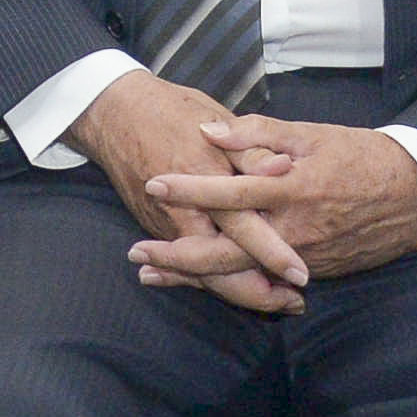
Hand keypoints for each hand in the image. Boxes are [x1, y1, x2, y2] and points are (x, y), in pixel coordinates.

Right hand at [64, 69, 304, 313]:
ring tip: (278, 300)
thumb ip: (251, 150)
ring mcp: (166, 225)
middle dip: (258, 294)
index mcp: (204, 183)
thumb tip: (285, 168)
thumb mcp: (216, 122)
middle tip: (295, 304)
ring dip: (239, 290)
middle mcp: (183, 214)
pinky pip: (189, 262)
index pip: (244, 231)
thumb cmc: (172, 113)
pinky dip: (214, 277)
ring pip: (203, 273)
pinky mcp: (157, 228)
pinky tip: (240, 283)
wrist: (114, 113)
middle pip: (220, 271)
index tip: (302, 277)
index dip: (273, 256)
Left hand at [140, 115, 416, 289]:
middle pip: (227, 252)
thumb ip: (258, 134)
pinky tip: (200, 281)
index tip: (154, 183)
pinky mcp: (317, 271)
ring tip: (154, 274)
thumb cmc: (363, 156)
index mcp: (291, 189)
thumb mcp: (313, 134)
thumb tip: (210, 132)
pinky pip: (265, 280)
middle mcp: (295, 230)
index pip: (230, 193)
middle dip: (178, 255)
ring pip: (242, 274)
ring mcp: (305, 257)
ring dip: (196, 277)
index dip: (190, 189)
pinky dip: (231, 282)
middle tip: (136, 254)